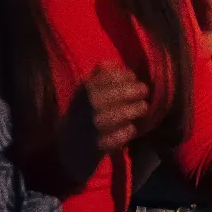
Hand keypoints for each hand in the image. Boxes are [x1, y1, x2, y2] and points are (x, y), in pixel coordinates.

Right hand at [59, 65, 152, 179]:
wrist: (66, 148)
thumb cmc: (80, 115)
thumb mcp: (83, 94)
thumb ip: (97, 77)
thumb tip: (111, 63)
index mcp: (83, 91)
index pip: (107, 77)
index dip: (123, 75)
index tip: (133, 76)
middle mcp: (88, 106)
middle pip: (116, 94)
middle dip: (134, 90)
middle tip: (144, 90)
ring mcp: (93, 126)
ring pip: (119, 114)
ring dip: (134, 109)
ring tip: (143, 107)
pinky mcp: (99, 145)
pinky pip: (118, 136)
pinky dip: (127, 131)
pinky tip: (131, 128)